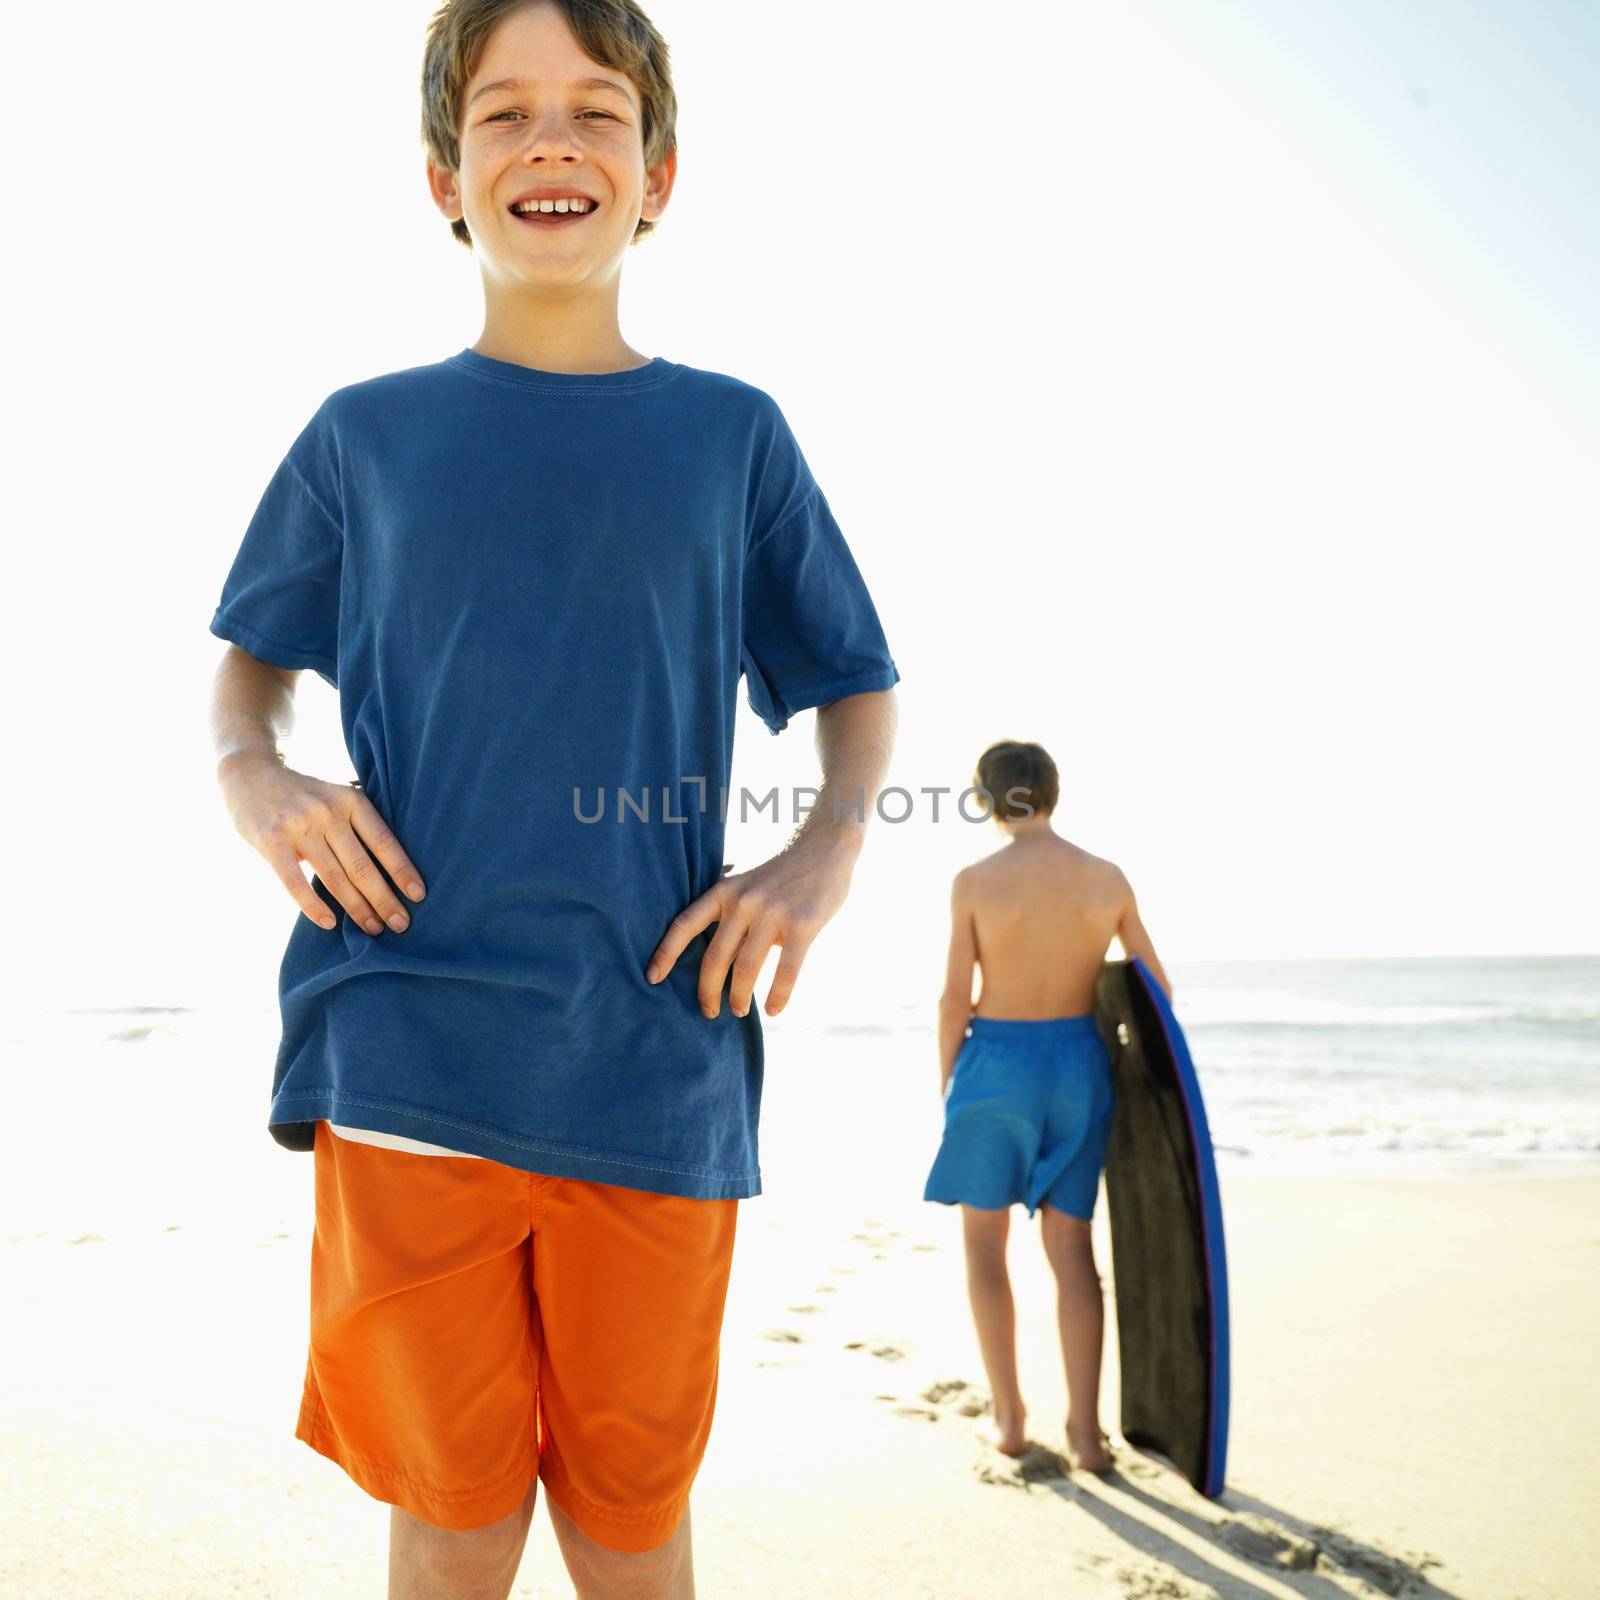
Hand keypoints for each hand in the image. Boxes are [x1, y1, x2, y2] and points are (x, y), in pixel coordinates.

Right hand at [218, 752, 425, 935]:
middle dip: (384, 899)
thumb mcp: (336, 796)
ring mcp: (299, 826)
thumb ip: (356, 824)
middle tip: (401, 924)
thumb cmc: (303, 794)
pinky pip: (295, 881)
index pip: (383, 842)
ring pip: (334, 877)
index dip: (402, 871)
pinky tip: (328, 923)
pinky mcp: (272, 840)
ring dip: (356, 907)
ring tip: (374, 928)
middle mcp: (328, 812)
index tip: (418, 896)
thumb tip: (388, 870)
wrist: (250, 772)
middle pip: (362, 865)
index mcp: (351, 800)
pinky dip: (313, 906)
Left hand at [645, 835, 857, 1018]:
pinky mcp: (802, 925)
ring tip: (740, 1012)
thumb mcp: (748, 883)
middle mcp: (743, 902)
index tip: (652, 979)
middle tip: (709, 1013)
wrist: (825, 847)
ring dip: (740, 998)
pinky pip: (786, 971)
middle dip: (708, 992)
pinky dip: (778, 996)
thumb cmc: (784, 871)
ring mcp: (772, 913)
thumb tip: (719, 957)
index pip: (685, 924)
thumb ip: (732, 913)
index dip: (665, 953)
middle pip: (715, 958)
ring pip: (746, 968)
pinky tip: (774, 1010)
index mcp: (725, 890)